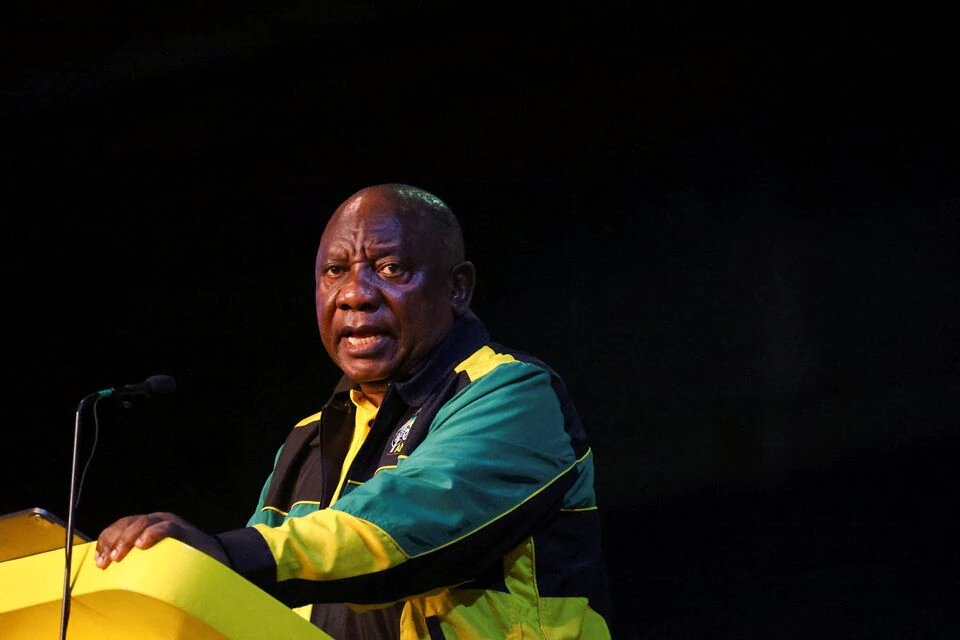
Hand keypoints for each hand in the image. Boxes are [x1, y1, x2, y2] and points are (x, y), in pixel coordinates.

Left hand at [95, 512, 228, 568]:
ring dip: (126, 539)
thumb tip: (112, 573)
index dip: (106, 541)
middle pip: (127, 523)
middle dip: (112, 541)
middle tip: (106, 561)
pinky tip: (142, 544)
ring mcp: (170, 523)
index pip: (120, 526)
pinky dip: (151, 534)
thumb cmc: (183, 562)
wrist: (217, 558)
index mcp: (146, 527)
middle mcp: (156, 520)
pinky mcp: (183, 530)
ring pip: (142, 523)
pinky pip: (165, 528)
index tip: (98, 561)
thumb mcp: (155, 559)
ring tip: (118, 556)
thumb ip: (138, 561)